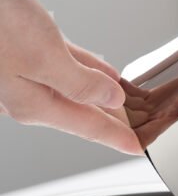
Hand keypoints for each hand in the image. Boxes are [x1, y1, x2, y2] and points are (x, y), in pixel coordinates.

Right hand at [0, 0, 139, 153]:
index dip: (117, 137)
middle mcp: (26, 92)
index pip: (88, 126)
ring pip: (74, 89)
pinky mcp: (19, 47)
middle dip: (111, 120)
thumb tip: (110, 99)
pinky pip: (62, 65)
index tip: (138, 147)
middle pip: (82, 111)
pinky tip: (100, 70)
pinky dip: (85, 69)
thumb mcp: (44, 58)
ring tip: (126, 103)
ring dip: (101, 95)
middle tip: (140, 130)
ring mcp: (21, 72)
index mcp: (34, 102)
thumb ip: (80, 83)